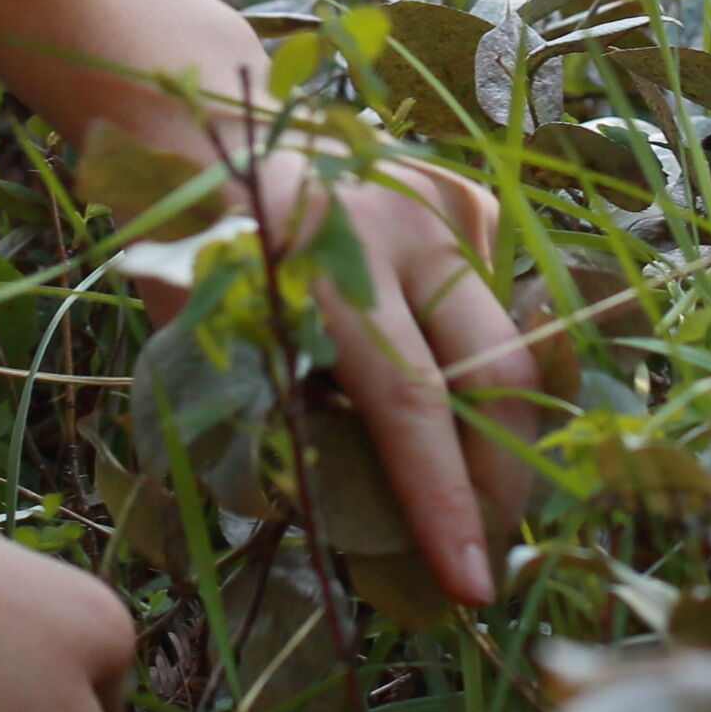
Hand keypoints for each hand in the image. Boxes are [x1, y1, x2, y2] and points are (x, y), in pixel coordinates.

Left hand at [234, 146, 549, 605]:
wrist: (218, 127)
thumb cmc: (204, 250)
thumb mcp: (222, 340)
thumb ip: (290, 416)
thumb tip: (366, 525)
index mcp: (321, 261)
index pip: (406, 404)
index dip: (444, 502)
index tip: (471, 584)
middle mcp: (401, 225)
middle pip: (493, 376)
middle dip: (500, 479)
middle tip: (488, 552)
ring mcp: (446, 205)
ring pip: (506, 345)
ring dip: (495, 429)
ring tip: (471, 491)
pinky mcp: (469, 200)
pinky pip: (493, 307)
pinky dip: (474, 364)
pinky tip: (443, 387)